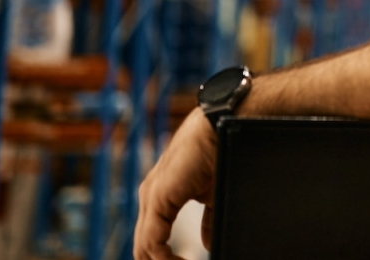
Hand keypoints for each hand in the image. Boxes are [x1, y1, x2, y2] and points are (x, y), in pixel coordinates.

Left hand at [134, 108, 217, 259]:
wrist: (225, 123)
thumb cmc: (221, 150)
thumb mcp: (216, 196)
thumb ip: (208, 221)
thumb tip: (207, 244)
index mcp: (162, 194)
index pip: (153, 238)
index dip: (166, 259)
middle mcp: (151, 195)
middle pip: (144, 247)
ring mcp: (151, 196)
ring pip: (144, 247)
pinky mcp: (158, 196)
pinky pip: (151, 241)